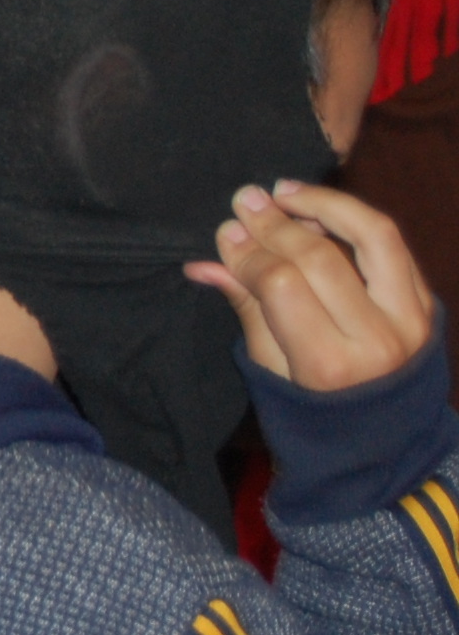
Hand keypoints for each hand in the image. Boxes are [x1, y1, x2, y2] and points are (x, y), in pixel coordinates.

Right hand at [187, 180, 437, 391]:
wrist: (386, 443)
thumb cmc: (312, 412)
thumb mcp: (270, 369)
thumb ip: (248, 308)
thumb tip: (207, 262)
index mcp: (329, 363)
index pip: (281, 284)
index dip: (248, 252)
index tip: (226, 233)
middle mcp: (377, 338)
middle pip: (320, 257)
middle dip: (276, 224)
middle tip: (245, 200)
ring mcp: (411, 319)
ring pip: (374, 236)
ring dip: (327, 203)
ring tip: (288, 191)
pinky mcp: (427, 305)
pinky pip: (394, 247)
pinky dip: (357, 221)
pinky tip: (323, 211)